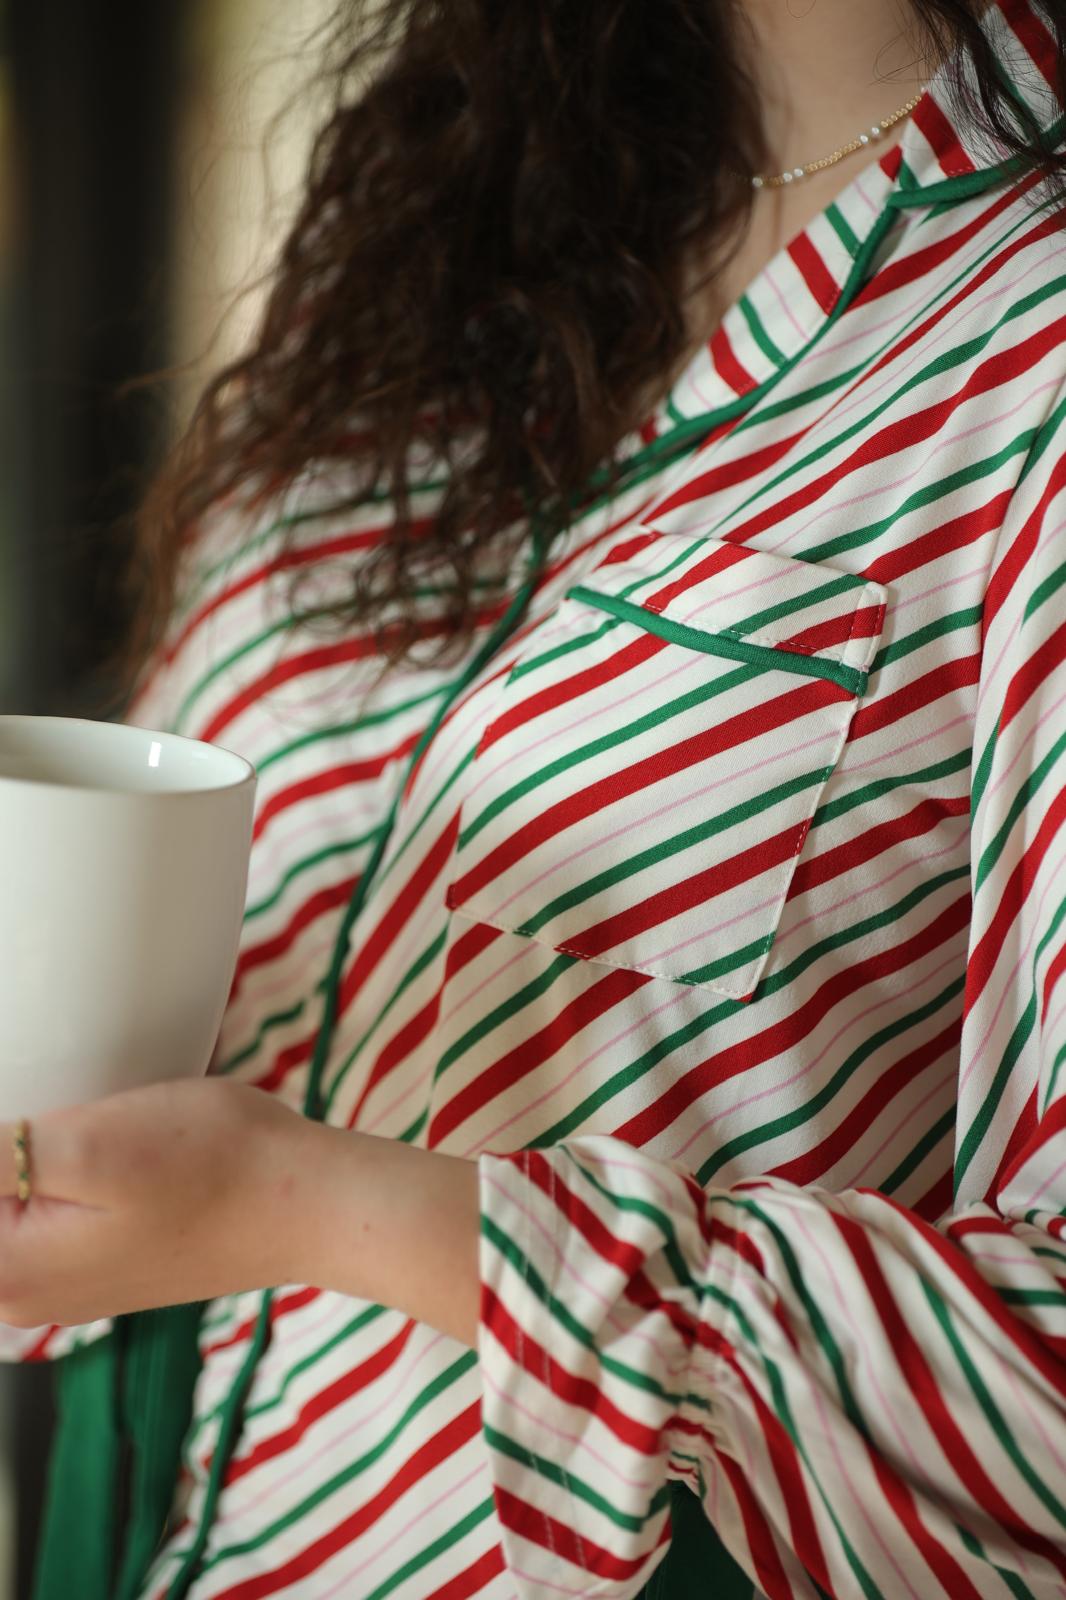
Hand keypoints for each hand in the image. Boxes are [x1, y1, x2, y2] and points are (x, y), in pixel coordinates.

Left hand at [0, 1078, 307, 1328]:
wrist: (309, 1201)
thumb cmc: (217, 1166)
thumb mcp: (89, 1143)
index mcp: (5, 1273)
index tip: (21, 1122)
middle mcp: (20, 1295)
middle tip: (51, 1112)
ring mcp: (59, 1284)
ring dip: (7, 1159)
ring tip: (53, 1112)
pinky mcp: (94, 1261)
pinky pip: (25, 1217)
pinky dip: (26, 1175)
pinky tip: (58, 1135)